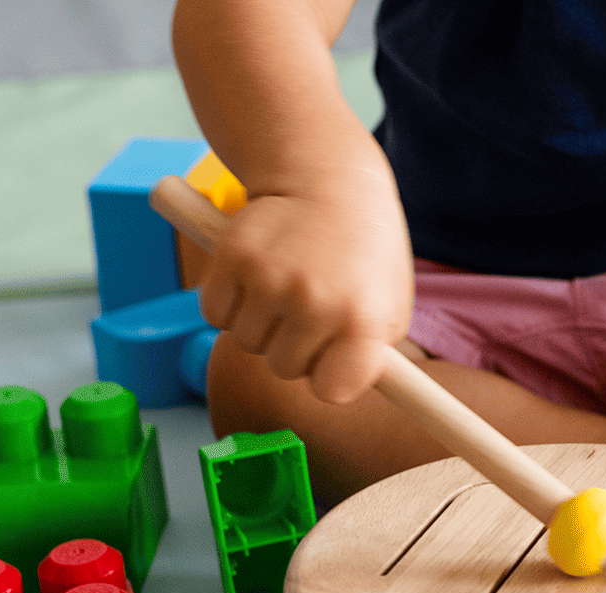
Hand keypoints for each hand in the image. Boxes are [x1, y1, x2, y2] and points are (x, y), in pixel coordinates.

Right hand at [197, 190, 413, 404]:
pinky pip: (215, 314)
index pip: (332, 391)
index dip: (328, 379)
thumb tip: (343, 397)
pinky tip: (257, 276)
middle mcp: (316, 302)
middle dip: (294, 348)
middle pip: (284, 370)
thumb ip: (372, 356)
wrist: (329, 182)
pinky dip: (229, 303)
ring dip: (261, 324)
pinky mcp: (231, 258)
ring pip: (247, 342)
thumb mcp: (390, 304)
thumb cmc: (364, 254)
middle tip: (309, 310)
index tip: (331, 361)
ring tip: (287, 286)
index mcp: (363, 320)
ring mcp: (271, 280)